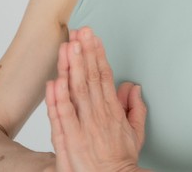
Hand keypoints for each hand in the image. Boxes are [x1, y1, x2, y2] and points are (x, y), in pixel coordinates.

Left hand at [45, 27, 146, 171]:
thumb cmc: (121, 160)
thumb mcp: (135, 133)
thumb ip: (135, 108)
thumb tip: (132, 87)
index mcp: (112, 111)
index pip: (104, 76)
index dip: (97, 54)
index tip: (92, 37)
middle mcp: (97, 115)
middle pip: (89, 78)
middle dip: (84, 52)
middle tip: (80, 32)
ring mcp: (82, 126)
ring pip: (75, 91)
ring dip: (71, 67)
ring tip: (68, 46)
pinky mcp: (69, 139)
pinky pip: (61, 115)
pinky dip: (57, 98)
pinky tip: (55, 81)